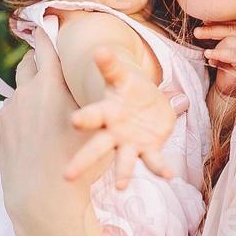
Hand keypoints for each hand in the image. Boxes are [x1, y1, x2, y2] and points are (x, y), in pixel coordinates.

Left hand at [0, 29, 101, 228]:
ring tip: (46, 103)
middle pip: (27, 62)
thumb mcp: (98, 124)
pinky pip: (12, 110)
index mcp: (50, 84)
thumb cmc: (78, 159)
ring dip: (30, 89)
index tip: (47, 21)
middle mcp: (26, 91)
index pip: (45, 46)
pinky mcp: (1, 128)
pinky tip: (36, 130)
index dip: (46, 31)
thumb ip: (97, 97)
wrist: (42, 195)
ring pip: (19, 89)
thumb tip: (136, 86)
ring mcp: (10, 110)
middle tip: (48, 62)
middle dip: (36, 58)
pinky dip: (23, 112)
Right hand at [66, 48, 177, 186]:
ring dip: (122, 173)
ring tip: (120, 187)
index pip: (91, 115)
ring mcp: (129, 143)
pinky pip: (153, 161)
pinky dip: (160, 168)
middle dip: (83, 160)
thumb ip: (110, 65)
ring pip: (123, 160)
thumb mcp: (120, 75)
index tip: (74, 121)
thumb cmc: (127, 87)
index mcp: (106, 112)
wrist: (143, 101)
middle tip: (66, 175)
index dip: (84, 118)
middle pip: (96, 147)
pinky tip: (169, 175)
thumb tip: (100, 48)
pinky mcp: (148, 149)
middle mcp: (113, 132)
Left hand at [193, 21, 235, 98]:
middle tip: (197, 32)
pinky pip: (232, 54)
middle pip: (231, 29)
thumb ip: (217, 33)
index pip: (233, 22)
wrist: (228, 87)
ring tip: (207, 54)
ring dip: (216, 47)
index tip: (203, 20)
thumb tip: (205, 20)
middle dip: (212, 30)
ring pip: (231, 40)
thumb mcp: (219, 45)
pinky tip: (209, 56)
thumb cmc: (223, 65)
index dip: (218, 20)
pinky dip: (218, 54)